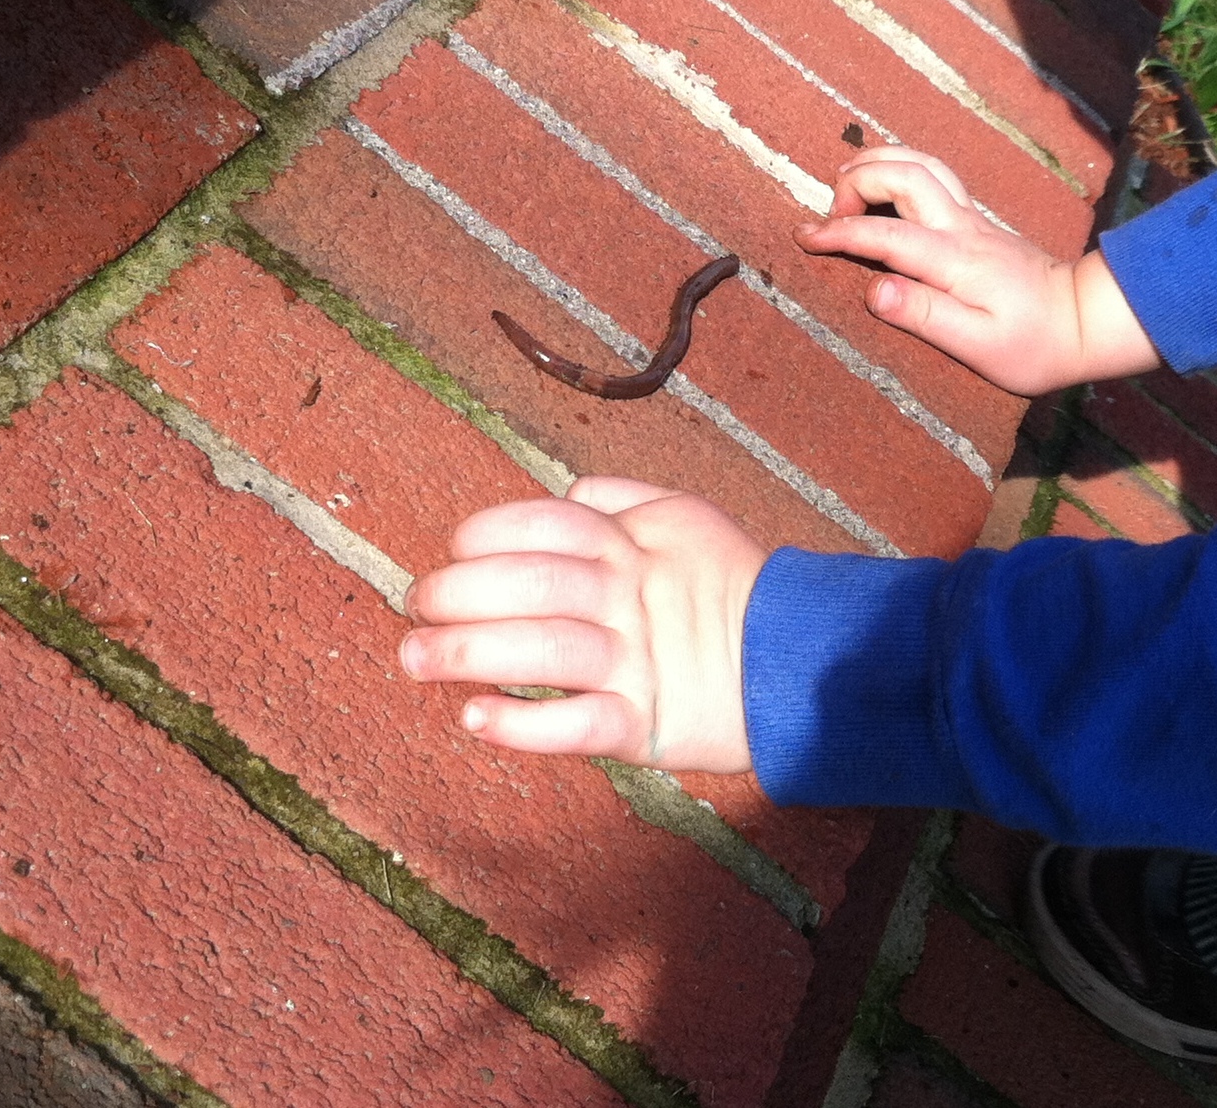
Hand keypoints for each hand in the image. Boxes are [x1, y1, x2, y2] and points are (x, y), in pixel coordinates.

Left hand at [398, 476, 763, 770]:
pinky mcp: (647, 724)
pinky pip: (576, 726)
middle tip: (418, 606)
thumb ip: (625, 499)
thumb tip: (568, 489)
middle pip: (532, 584)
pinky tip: (476, 717)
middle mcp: (631, 597)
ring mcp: (638, 662)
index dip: (488, 532)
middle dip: (459, 592)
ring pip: (543, 652)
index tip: (455, 550)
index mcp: (636, 544)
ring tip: (415, 660)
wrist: (802, 657)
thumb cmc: (734, 585)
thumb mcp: (689, 518)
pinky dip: (521, 724)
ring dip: (468, 654)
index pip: (547, 522)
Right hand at [794, 147, 1158, 394]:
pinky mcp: (978, 223)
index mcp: (956, 261)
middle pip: (905, 173)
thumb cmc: (1033, 345)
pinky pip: (934, 177)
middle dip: (857, 180)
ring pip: (922, 164)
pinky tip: (886, 188)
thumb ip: (926, 316)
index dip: (839, 233)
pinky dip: (901, 170)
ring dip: (880, 163)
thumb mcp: (979, 347)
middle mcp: (962, 229)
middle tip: (831, 215)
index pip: (885, 235)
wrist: (1085, 322)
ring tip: (846, 186)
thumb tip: (874, 292)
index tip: (804, 238)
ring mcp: (972, 220)